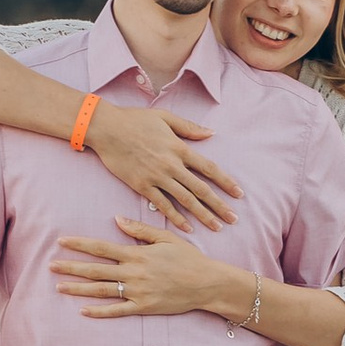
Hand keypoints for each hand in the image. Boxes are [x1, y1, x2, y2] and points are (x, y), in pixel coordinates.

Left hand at [51, 217, 224, 320]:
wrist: (207, 283)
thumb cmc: (188, 258)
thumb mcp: (165, 238)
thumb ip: (140, 230)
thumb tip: (116, 219)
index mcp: (137, 254)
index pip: (101, 247)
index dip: (80, 245)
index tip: (62, 242)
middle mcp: (133, 272)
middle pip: (95, 270)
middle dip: (71, 267)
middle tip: (51, 265)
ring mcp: (137, 291)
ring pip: (102, 290)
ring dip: (79, 289)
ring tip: (59, 286)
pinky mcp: (144, 307)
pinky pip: (117, 311)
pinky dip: (100, 311)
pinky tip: (83, 310)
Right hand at [81, 100, 240, 231]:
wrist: (106, 128)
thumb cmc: (134, 119)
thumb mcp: (165, 117)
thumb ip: (189, 127)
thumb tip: (211, 133)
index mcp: (179, 148)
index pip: (209, 169)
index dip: (226, 182)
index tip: (239, 194)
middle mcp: (171, 165)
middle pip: (201, 189)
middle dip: (219, 205)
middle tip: (234, 219)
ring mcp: (157, 177)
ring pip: (185, 200)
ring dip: (203, 215)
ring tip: (217, 227)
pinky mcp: (142, 186)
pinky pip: (163, 205)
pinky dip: (177, 217)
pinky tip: (188, 228)